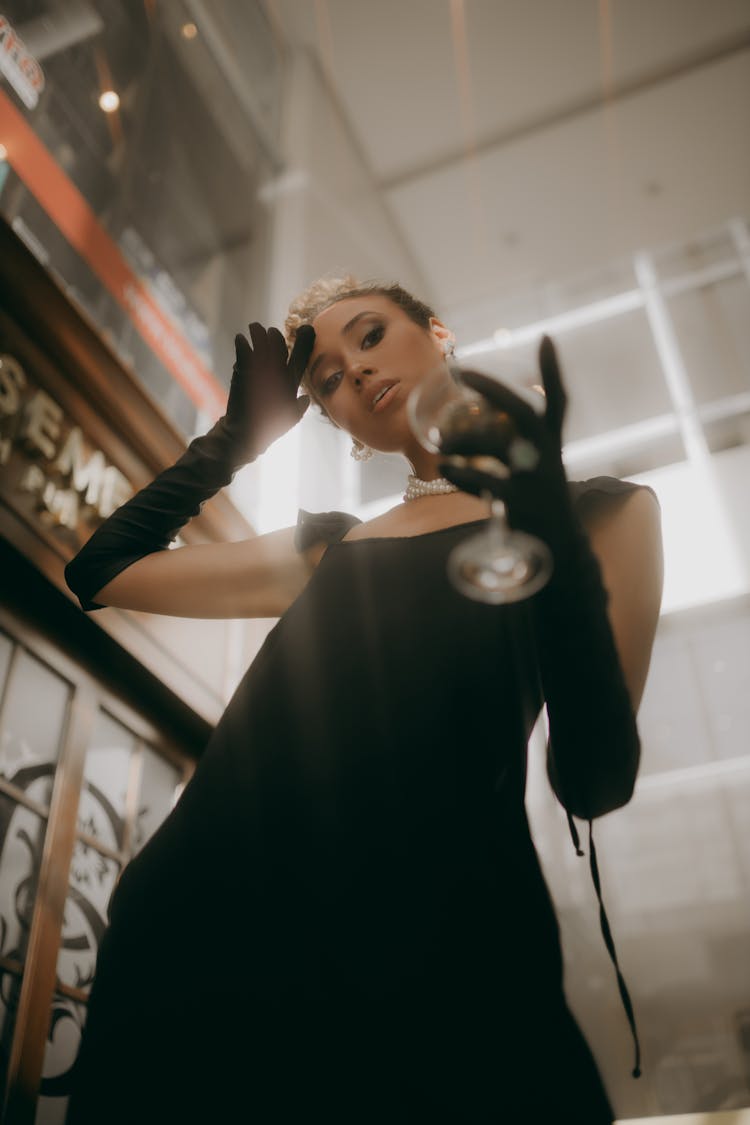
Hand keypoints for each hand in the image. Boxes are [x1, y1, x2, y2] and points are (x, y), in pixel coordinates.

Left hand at [218, 323, 314, 463]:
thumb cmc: (269, 428)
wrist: (244, 432)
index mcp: (290, 383)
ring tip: (254, 327)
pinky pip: (243, 349)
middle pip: (279, 342)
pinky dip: (241, 342)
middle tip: (270, 332)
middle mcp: (277, 372)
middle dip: (274, 335)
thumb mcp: (291, 419)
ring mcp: (259, 369)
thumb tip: (306, 398)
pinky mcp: (243, 370)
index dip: (306, 339)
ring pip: (261, 341)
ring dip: (258, 332)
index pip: (302, 355)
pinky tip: (240, 339)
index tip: (307, 328)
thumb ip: (300, 406)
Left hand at [439, 336, 576, 553]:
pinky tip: (445, 467)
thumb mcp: (530, 468)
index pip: (558, 399)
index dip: (552, 370)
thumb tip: (463, 427)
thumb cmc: (534, 502)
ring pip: (498, 447)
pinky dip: (462, 473)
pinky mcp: (522, 504)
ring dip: (465, 438)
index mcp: (552, 443)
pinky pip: (487, 482)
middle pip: (524, 414)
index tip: (545, 337)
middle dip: (494, 389)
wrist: (555, 548)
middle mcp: (549, 456)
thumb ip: (509, 446)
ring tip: (441, 440)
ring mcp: (537, 480)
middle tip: (462, 371)